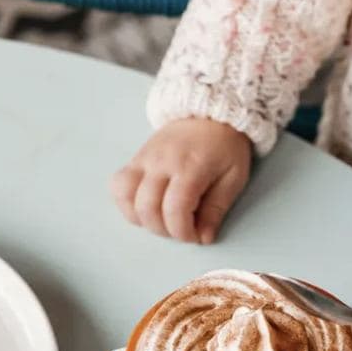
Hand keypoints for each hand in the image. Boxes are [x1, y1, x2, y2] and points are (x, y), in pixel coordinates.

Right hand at [111, 119, 251, 244]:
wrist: (209, 113)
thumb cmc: (224, 146)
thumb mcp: (233, 177)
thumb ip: (216, 209)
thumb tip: (203, 237)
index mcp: (190, 166)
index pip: (175, 209)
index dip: (182, 232)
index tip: (194, 236)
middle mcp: (161, 162)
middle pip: (147, 208)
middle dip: (163, 230)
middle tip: (180, 228)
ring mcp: (144, 159)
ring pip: (126, 197)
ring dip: (141, 219)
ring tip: (161, 219)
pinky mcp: (135, 160)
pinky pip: (118, 186)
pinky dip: (126, 204)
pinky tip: (144, 208)